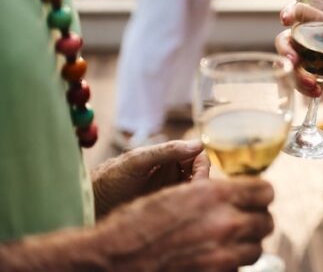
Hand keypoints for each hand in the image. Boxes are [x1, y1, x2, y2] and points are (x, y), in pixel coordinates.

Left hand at [92, 140, 209, 218]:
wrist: (88, 206)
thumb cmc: (109, 179)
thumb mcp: (137, 161)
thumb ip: (167, 150)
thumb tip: (200, 144)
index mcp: (166, 156)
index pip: (197, 157)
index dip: (202, 166)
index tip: (198, 178)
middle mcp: (170, 172)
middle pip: (199, 174)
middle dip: (201, 182)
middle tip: (191, 194)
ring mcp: (167, 190)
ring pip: (193, 190)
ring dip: (194, 196)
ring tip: (183, 203)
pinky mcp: (162, 206)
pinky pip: (182, 205)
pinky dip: (186, 206)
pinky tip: (178, 211)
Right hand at [94, 177, 273, 270]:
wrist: (110, 262)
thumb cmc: (135, 225)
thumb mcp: (175, 194)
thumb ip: (212, 193)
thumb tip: (235, 195)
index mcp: (216, 194)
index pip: (266, 191)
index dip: (260, 196)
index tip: (254, 200)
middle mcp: (225, 222)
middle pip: (266, 222)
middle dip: (255, 221)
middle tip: (241, 223)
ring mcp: (221, 254)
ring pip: (255, 249)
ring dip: (245, 245)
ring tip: (226, 244)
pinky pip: (237, 269)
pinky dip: (230, 265)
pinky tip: (212, 260)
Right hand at [275, 2, 322, 98]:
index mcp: (317, 23)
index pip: (299, 12)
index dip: (289, 13)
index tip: (285, 20)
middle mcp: (303, 39)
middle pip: (284, 40)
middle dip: (286, 51)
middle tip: (294, 61)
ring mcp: (300, 58)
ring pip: (287, 65)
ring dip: (296, 76)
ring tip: (313, 86)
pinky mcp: (302, 75)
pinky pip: (294, 81)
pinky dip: (303, 89)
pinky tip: (317, 91)